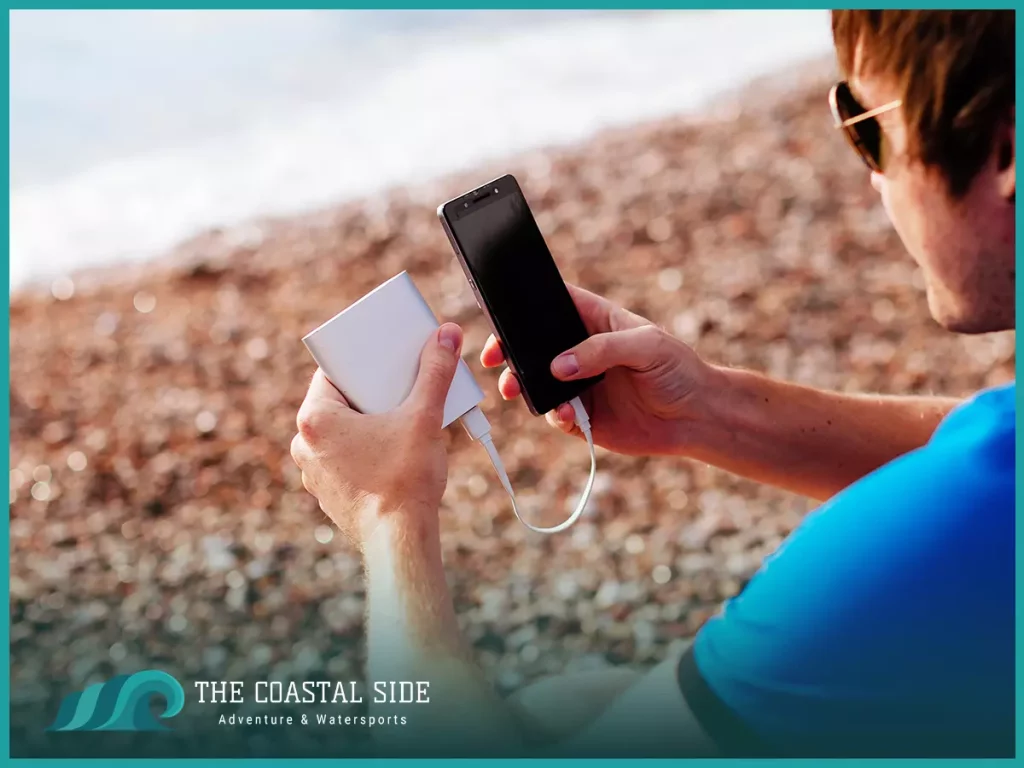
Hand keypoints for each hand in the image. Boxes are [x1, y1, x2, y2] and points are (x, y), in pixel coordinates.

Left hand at [290, 323, 463, 549]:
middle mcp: (305, 446)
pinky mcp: (331, 493)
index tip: (385, 362)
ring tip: (405, 423)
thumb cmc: (404, 480)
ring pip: (344, 432)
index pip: (333, 371)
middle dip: (373, 393)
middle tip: (402, 391)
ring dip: (373, 423)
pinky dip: (370, 450)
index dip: (363, 362)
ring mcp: (315, 473)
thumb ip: (435, 372)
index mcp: (315, 419)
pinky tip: (398, 453)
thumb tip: (445, 338)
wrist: (400, 540)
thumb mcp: (424, 416)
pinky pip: (348, 458)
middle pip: (341, 401)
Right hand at [481, 285, 719, 456]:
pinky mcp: (582, 416)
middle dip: (510, 350)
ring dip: (522, 384)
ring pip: (536, 381)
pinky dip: (553, 415)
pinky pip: (554, 414)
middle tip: (495, 358)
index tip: (502, 313)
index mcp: (595, 322)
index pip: (553, 304)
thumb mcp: (647, 346)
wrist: (696, 418)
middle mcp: (581, 352)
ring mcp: (578, 384)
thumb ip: (602, 350)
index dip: (525, 304)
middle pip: (533, 345)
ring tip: (516, 389)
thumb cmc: (679, 370)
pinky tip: (565, 415)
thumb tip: (560, 365)